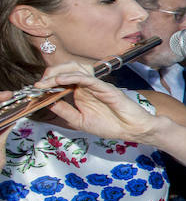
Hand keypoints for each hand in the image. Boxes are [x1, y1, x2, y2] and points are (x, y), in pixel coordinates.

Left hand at [36, 65, 162, 142]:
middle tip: (39, 85)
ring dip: (58, 73)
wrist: (133, 130)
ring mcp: (97, 85)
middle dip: (50, 75)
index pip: (62, 81)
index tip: (36, 90)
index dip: (48, 83)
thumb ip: (65, 111)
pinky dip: (72, 77)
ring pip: (75, 70)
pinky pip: (87, 78)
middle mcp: (88, 86)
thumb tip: (47, 102)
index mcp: (82, 93)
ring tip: (46, 81)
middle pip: (66, 71)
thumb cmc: (112, 126)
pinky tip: (59, 81)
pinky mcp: (105, 87)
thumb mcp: (80, 121)